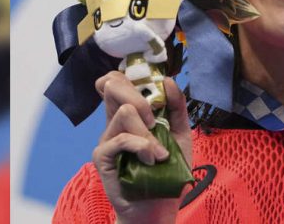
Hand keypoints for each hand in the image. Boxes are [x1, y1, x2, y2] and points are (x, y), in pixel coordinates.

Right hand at [92, 71, 192, 223]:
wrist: (159, 208)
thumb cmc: (168, 172)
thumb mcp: (181, 135)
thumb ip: (176, 108)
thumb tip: (168, 80)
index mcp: (130, 114)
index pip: (117, 80)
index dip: (129, 76)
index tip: (152, 90)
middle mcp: (114, 122)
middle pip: (112, 85)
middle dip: (140, 96)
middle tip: (154, 121)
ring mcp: (106, 139)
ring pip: (124, 112)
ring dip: (148, 133)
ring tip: (158, 154)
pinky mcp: (102, 157)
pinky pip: (120, 138)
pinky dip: (142, 146)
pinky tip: (150, 160)